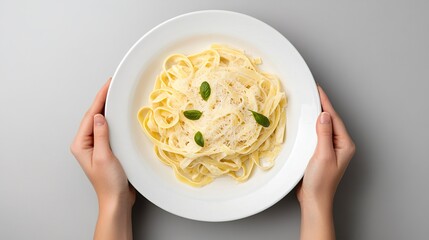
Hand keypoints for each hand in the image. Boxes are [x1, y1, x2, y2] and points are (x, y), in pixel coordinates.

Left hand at [70, 78, 134, 239]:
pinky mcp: (105, 149)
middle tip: (112, 85)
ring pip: (100, 121)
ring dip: (107, 107)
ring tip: (114, 94)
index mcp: (81, 144)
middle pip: (93, 116)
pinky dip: (113, 119)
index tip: (108, 84)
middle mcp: (86, 143)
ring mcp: (95, 146)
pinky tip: (118, 114)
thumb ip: (101, 135)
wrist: (116, 199)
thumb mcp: (105, 156)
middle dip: (102, 99)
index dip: (99, 98)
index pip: (90, 116)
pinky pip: (108, 129)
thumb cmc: (109, 182)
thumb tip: (99, 115)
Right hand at [297, 86, 354, 206]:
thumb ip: (324, 134)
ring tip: (309, 102)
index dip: (325, 103)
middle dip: (322, 106)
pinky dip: (312, 126)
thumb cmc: (320, 181)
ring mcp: (332, 149)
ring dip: (317, 115)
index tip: (317, 89)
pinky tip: (306, 122)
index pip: (334, 118)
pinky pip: (318, 134)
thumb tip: (324, 115)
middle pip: (331, 121)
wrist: (314, 200)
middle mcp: (341, 145)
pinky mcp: (322, 153)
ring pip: (324, 127)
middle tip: (312, 92)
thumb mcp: (323, 155)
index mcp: (345, 144)